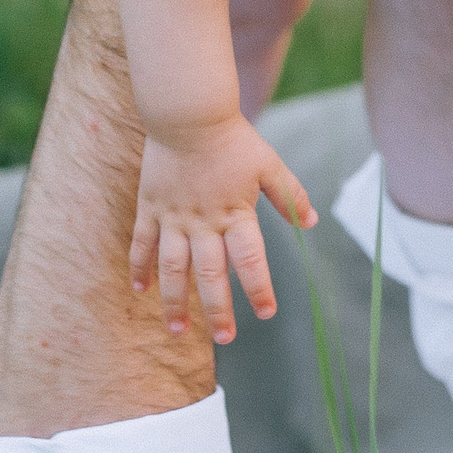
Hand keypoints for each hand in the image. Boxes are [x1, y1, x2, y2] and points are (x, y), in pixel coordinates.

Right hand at [127, 116, 317, 343]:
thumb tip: (312, 222)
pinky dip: (140, 267)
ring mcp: (174, 217)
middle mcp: (204, 221)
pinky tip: (140, 290)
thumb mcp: (268, 165)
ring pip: (174, 267)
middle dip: (218, 310)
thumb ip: (289, 196)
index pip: (251, 260)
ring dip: (175, 300)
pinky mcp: (150, 207)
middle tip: (225, 339)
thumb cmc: (232, 139)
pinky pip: (142, 243)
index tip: (266, 313)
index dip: (259, 288)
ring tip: (178, 330)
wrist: (188, 113)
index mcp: (236, 213)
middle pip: (211, 274)